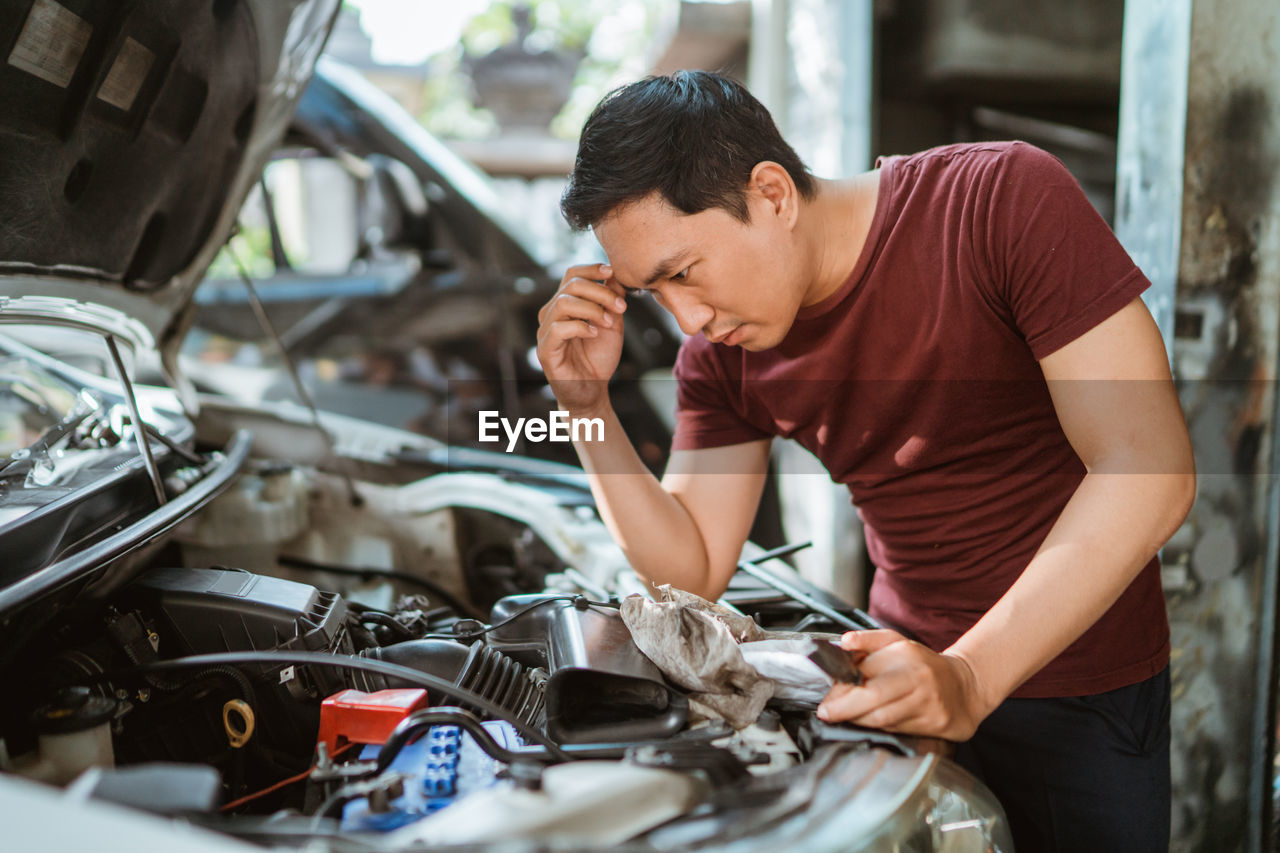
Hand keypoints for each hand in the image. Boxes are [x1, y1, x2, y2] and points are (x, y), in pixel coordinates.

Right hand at [536, 263, 626, 415]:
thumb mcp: (612, 324)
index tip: (611, 271)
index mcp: (565, 304)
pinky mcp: (545, 349)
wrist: (592, 391)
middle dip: (600, 292)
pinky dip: (580, 327)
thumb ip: (612, 300)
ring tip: (609, 322)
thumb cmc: (599, 357)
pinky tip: (595, 334)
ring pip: (564, 303)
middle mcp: (551, 313)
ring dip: (592, 309)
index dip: (590, 269)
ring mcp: (545, 331)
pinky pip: (558, 328)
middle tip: (621, 306)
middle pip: (571, 286)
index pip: (572, 275)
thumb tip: (614, 275)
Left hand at [815, 629, 990, 740]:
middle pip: (873, 698)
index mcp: (905, 655)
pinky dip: (880, 728)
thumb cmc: (923, 665)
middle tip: (827, 714)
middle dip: (844, 709)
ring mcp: (929, 702)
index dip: (840, 689)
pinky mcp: (937, 723)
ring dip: (859, 720)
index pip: (864, 674)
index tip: (825, 699)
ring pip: (884, 718)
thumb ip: (868, 641)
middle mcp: (918, 677)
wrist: (965, 686)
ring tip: (847, 717)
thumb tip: (844, 642)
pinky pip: (898, 730)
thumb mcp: (897, 643)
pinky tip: (872, 723)